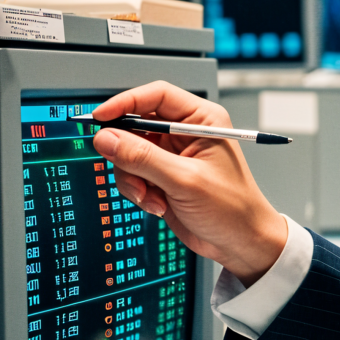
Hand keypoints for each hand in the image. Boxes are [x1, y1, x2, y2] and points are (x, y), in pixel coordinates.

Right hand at [89, 81, 289, 284]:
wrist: (239, 243)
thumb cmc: (232, 207)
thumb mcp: (184, 180)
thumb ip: (143, 158)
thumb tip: (107, 138)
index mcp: (201, 120)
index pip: (156, 96)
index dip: (125, 102)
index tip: (100, 118)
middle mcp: (184, 133)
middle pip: (136, 125)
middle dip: (126, 151)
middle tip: (125, 167)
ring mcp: (171, 156)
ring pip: (129, 153)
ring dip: (133, 177)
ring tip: (151, 196)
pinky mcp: (162, 177)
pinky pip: (133, 174)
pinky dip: (137, 191)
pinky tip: (157, 204)